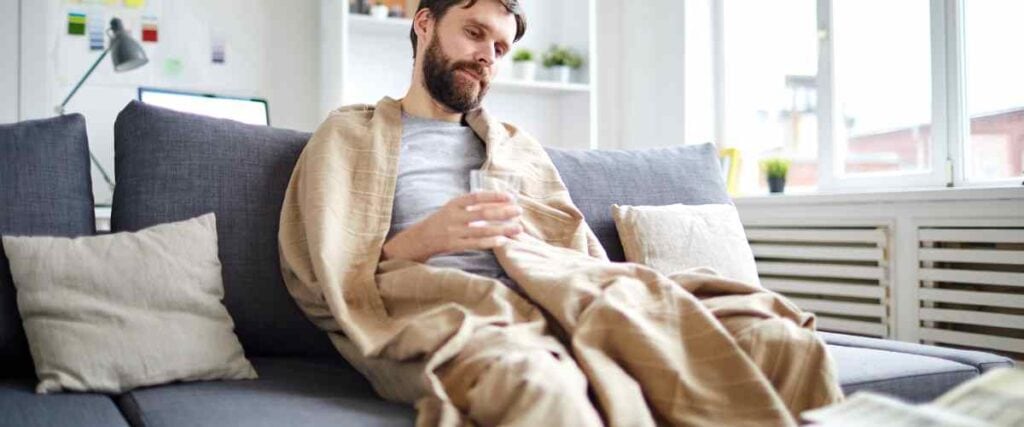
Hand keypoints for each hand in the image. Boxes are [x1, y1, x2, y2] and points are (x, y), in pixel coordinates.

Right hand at [381, 191, 522, 261]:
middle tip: (519, 211)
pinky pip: (475, 244)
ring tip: (518, 229)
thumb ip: (471, 207)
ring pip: (482, 230)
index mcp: (454, 204)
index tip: (510, 197)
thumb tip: (498, 204)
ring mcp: (453, 232)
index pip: (477, 197)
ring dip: (502, 229)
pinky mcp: (453, 245)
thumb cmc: (440, 223)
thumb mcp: (452, 209)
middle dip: (503, 212)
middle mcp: (453, 216)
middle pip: (483, 213)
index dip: (494, 196)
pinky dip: (490, 242)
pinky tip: (503, 241)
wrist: (418, 240)